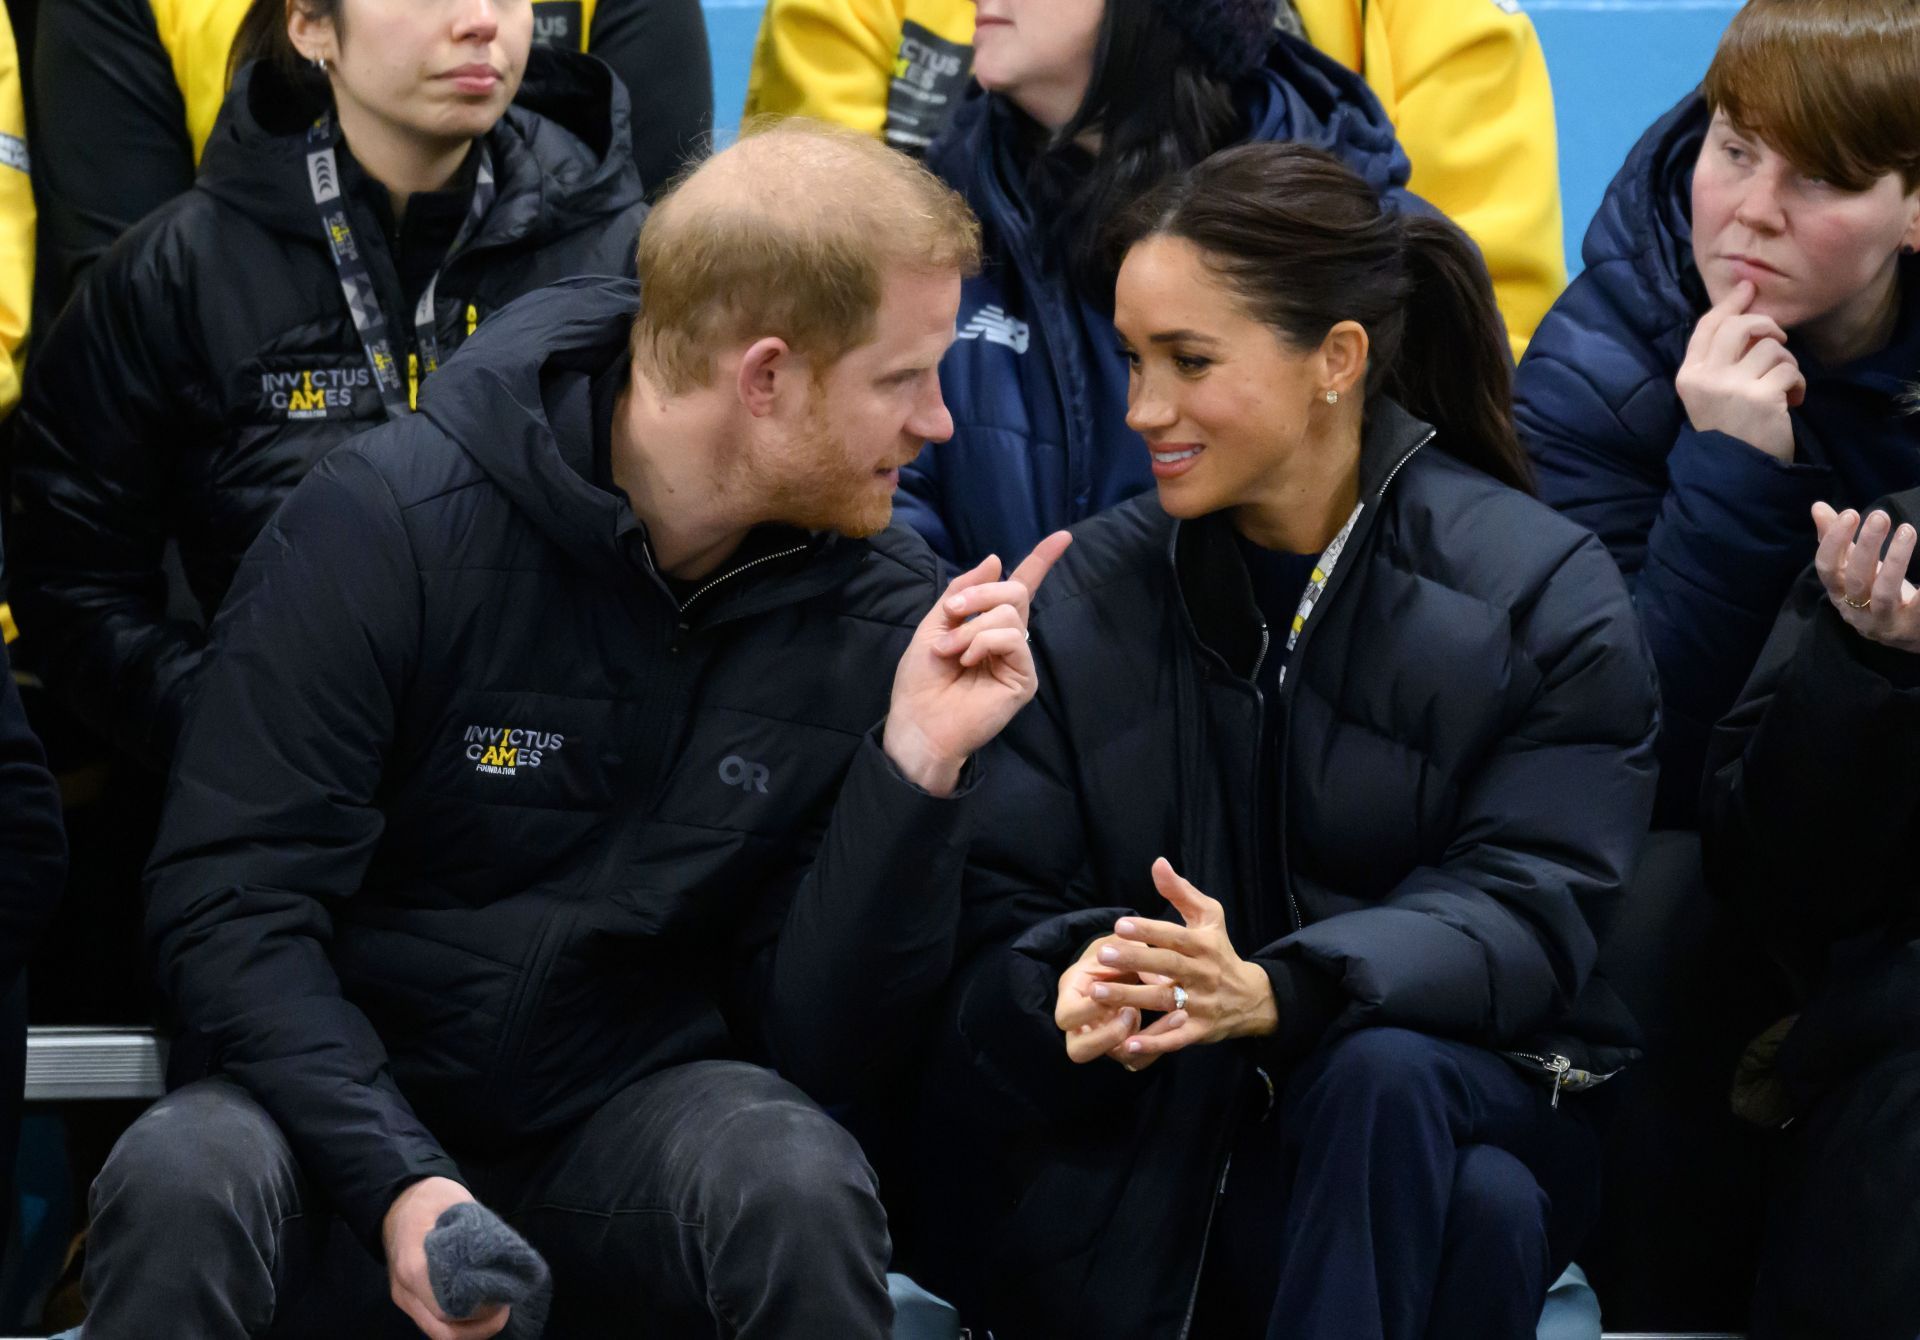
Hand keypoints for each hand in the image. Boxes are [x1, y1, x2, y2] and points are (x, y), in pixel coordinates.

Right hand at [382, 1177, 510, 1339]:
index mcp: (414, 1265)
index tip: (503, 1296)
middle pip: (443, 1330)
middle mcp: (406, 1290)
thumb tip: (504, 1259)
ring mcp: (406, 1299)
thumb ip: (475, 1233)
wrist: (398, 1201)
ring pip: (439, 1333)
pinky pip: (435, 1324)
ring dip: (471, 1329)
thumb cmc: (431, 1198)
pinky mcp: (411, 1301)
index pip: (446, 1307)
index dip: (479, 1310)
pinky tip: (480, 1310)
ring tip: (497, 1310)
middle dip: (480, 1326)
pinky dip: (460, 1325)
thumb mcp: (456, 1203)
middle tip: (506, 1307)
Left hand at [883, 531, 1071, 795]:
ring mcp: (1018, 659)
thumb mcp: (935, 624)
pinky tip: (967, 662)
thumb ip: (963, 592)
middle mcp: (1008, 638)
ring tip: (950, 652)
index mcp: (988, 624)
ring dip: (972, 627)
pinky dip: (983, 642)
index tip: (1064, 537)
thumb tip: (996, 560)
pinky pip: (1013, 638)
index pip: (1020, 587)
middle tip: (951, 615)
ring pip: (1010, 613)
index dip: (1041, 560)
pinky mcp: (1024, 679)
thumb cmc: (921, 680)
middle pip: (1015, 591)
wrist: (918, 722)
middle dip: (979, 594)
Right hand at [1053, 936, 1187, 1069]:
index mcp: (1071, 996)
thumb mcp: (1121, 945)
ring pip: (1118, 1056)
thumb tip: (1162, 979)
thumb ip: (1136, 955)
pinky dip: (1161, 1043)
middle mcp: (1082, 1025)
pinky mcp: (1127, 1045)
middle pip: (1079, 1051)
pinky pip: (1142, 1057)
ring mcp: (1105, 1039)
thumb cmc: (1117, 950)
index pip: (1066, 1017)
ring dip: (1146, 1041)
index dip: (1087, 1010)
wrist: (1126, 962)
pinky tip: (1179, 1019)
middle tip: (1132, 1012)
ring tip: (1174, 1015)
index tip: (1110, 992)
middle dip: (1107, 1037)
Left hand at [1087, 859, 1278, 1063]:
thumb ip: (1181, 892)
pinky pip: (1175, 1038)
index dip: (1149, 931)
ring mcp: (1201, 1004)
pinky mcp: (1199, 1030)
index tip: (1120, 925)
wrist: (1252, 997)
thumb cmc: (1220, 951)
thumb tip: (1157, 863)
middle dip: (1134, 961)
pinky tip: (1126, 1043)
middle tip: (1103, 955)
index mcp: (1203, 945)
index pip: (1174, 936)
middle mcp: (1203, 974)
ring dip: (1131, 999)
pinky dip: (1153, 1043)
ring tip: (1098, 993)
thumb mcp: (1209, 918)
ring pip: (1164, 1001)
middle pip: (1167, 966)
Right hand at [1676, 280, 1805, 461]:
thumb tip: (1745, 314)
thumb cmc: (1728, 430)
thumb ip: (1719, 360)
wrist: (1736, 471)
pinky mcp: (1762, 397)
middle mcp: (1706, 376)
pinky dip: (1798, 384)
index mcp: (1689, 374)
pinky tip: (1793, 401)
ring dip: (1786, 363)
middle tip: (1778, 339)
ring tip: (1783, 386)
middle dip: (1766, 325)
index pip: (1708, 326)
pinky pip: (1790, 369)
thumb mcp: (1710, 393)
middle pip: (1740, 326)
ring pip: (1771, 347)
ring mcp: (1732, 386)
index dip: (1730, 302)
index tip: (1748, 287)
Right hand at [1812, 503, 1919, 652]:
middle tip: (1880, 516)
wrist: (1903, 632)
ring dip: (1894, 560)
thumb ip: (1835, 538)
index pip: (1827, 567)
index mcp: (1837, 591)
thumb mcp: (1852, 567)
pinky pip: (1917, 608)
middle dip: (1866, 546)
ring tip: (1907, 530)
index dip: (1834, 541)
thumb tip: (1818, 507)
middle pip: (1855, 578)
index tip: (1850, 513)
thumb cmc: (1874, 592)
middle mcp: (1854, 609)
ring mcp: (1881, 621)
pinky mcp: (1908, 627)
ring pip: (1883, 593)